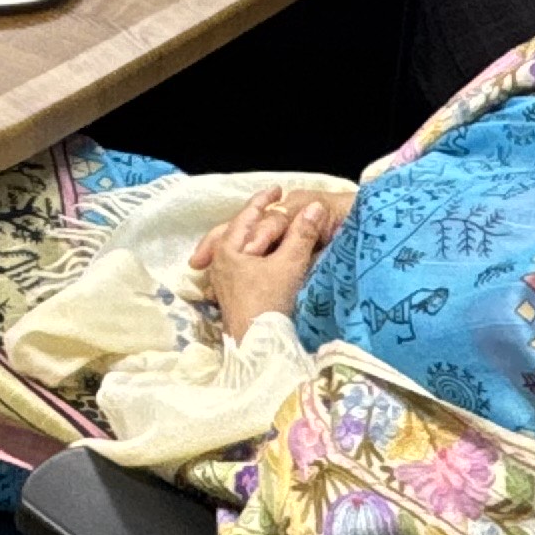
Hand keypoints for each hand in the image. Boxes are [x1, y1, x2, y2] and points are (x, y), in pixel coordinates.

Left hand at [195, 182, 347, 340]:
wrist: (259, 346)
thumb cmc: (269, 302)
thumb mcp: (290, 263)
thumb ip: (302, 233)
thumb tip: (315, 206)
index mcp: (228, 247)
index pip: (247, 215)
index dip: (264, 199)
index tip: (279, 189)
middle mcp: (220, 261)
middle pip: (238, 230)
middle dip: (256, 216)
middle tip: (273, 203)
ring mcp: (223, 279)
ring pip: (239, 248)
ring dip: (255, 236)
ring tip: (271, 228)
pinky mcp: (231, 294)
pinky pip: (241, 264)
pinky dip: (254, 254)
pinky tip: (265, 258)